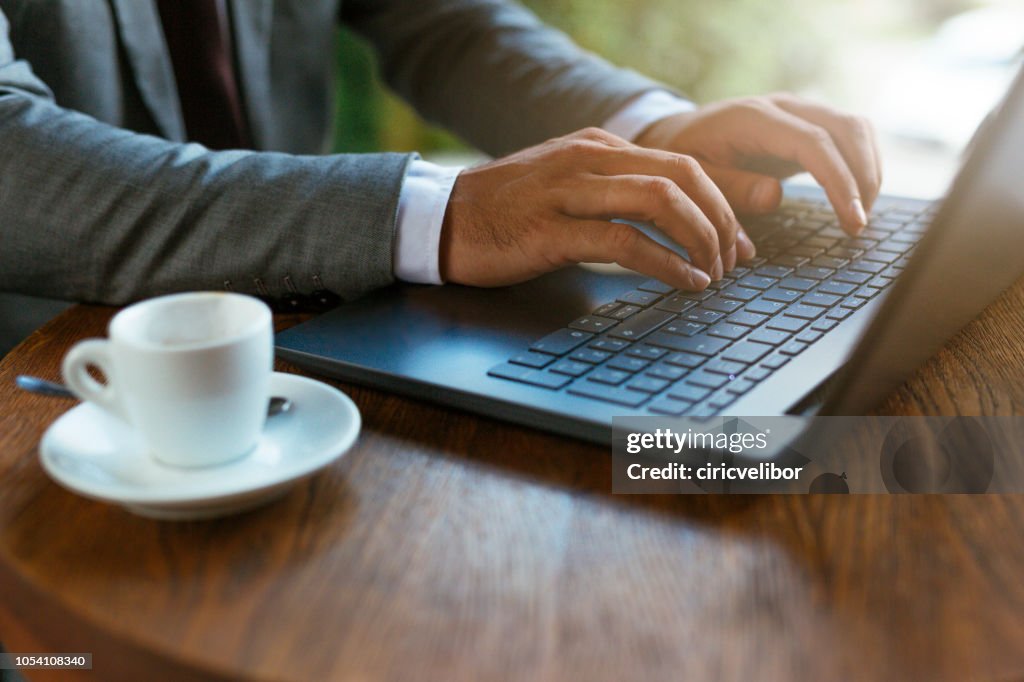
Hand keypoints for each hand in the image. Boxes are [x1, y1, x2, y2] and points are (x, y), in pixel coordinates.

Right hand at [439, 128, 755, 290]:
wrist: (442, 220)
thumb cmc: (506, 211)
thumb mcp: (566, 185)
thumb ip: (613, 191)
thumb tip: (668, 217)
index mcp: (598, 146)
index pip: (681, 162)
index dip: (723, 201)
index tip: (741, 238)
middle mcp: (589, 158)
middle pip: (682, 176)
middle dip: (721, 220)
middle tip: (736, 259)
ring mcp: (569, 191)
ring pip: (660, 201)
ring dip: (700, 240)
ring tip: (714, 273)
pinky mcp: (552, 230)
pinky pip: (625, 242)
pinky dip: (666, 264)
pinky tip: (686, 283)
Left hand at [634, 94, 882, 234]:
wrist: (677, 132)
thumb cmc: (684, 157)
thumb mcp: (695, 176)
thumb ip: (731, 187)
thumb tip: (775, 197)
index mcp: (753, 118)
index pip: (813, 143)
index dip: (839, 181)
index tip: (852, 219)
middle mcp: (782, 106)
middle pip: (846, 128)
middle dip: (863, 177)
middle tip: (859, 225)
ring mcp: (798, 112)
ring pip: (855, 128)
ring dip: (868, 171)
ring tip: (859, 217)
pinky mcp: (807, 125)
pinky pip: (848, 136)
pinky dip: (860, 165)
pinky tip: (855, 199)